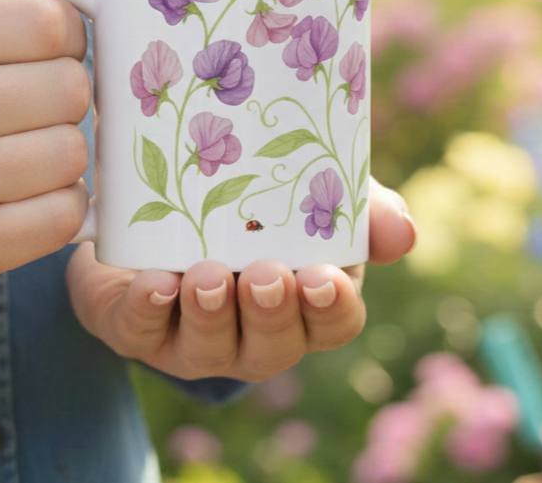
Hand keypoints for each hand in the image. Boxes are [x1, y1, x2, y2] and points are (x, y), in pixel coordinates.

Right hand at [0, 0, 96, 319]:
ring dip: (64, 152)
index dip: (65, 36)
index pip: (48, 20)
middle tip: (31, 107)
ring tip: (24, 150)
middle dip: (65, 95)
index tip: (42, 52)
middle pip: (68, 89)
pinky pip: (62, 217)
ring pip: (71, 154)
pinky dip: (60, 203)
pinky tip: (25, 195)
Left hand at [66, 178, 416, 380]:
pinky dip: (147, 310)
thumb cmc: (248, 205)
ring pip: (209, 347)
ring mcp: (195, 338)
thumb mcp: (306, 194)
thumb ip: (357, 205)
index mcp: (302, 304)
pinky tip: (155, 283)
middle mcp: (253, 333)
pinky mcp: (138, 326)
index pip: (332, 322)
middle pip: (274, 344)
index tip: (323, 279)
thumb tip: (404, 232)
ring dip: (211, 314)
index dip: (331, 308)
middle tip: (266, 275)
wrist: (158, 207)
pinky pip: (141, 331)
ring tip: (208, 277)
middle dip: (271, 313)